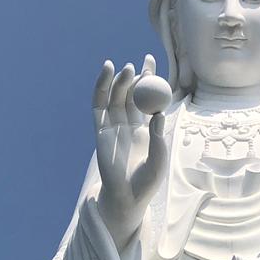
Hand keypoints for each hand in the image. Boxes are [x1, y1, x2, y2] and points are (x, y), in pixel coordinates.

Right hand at [92, 56, 168, 227]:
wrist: (127, 198)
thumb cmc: (147, 182)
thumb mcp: (158, 159)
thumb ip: (159, 138)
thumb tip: (159, 114)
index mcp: (146, 128)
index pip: (147, 98)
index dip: (148, 79)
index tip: (151, 61)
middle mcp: (129, 124)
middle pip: (131, 94)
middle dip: (135, 76)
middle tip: (141, 62)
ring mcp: (113, 126)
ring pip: (115, 97)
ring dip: (120, 81)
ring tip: (127, 68)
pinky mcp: (99, 130)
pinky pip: (99, 104)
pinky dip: (101, 87)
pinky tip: (106, 71)